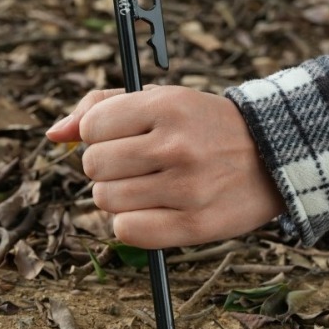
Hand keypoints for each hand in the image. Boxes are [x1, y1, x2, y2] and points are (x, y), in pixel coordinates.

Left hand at [45, 86, 285, 247]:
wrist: (274, 157)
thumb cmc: (203, 126)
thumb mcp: (161, 98)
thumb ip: (100, 106)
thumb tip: (55, 135)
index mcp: (167, 105)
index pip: (92, 127)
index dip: (100, 133)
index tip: (122, 135)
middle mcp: (176, 145)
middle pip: (94, 166)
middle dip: (107, 166)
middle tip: (137, 163)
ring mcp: (186, 188)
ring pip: (105, 200)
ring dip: (119, 195)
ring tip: (149, 186)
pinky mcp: (194, 225)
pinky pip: (126, 230)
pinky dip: (132, 223)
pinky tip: (154, 210)